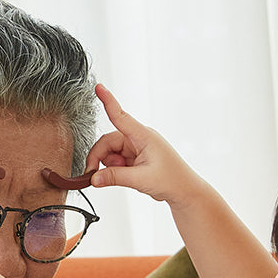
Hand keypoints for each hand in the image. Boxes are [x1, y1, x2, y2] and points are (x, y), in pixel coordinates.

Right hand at [87, 84, 203, 206]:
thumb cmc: (172, 180)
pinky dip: (114, 170)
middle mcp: (139, 139)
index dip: (108, 101)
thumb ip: (114, 177)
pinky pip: (116, 160)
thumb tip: (94, 178)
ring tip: (122, 177)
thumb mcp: (141, 179)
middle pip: (108, 141)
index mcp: (144, 136)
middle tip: (94, 176)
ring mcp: (137, 148)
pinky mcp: (135, 158)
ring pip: (110, 152)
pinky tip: (125, 177)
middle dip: (99, 158)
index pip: (120, 116)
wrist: (184, 191)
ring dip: (109, 166)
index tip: (98, 87)